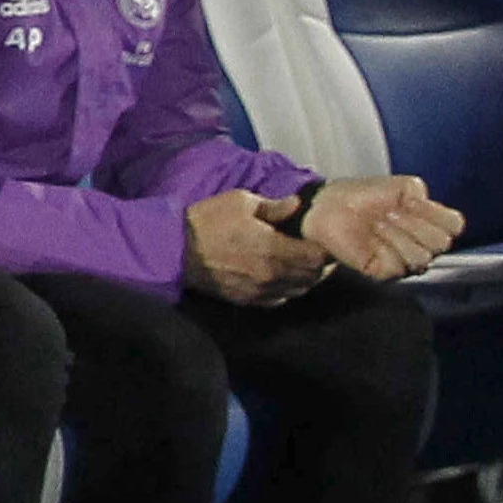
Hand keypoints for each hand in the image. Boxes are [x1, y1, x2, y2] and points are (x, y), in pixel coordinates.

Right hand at [184, 192, 333, 305]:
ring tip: (307, 264)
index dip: (327, 249)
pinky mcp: (247, 300)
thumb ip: (275, 206)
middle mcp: (272, 275)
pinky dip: (289, 290)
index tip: (326, 239)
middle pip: (312, 277)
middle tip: (322, 252)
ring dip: (307, 279)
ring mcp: (260, 291)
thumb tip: (297, 205)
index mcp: (274, 250)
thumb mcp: (242, 201)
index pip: (317, 257)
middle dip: (321, 265)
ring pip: (299, 291)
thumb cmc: (208, 221)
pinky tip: (286, 278)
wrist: (176, 250)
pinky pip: (280, 300)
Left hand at [296, 173, 463, 282]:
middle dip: (416, 223)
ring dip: (399, 234)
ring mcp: (404, 260)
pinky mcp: (385, 272)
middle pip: (442, 243)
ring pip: (422, 257)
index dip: (436, 213)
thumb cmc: (365, 196)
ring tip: (379, 223)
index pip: (455, 226)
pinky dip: (386, 246)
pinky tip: (371, 236)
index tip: (410, 201)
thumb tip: (426, 205)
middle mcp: (422, 244)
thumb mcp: (401, 185)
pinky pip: (399, 265)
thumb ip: (422, 193)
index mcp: (430, 222)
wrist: (331, 207)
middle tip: (391, 212)